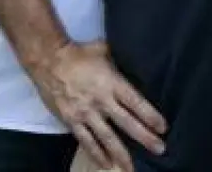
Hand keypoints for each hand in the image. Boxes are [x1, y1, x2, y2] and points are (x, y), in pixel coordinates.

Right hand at [31, 41, 166, 170]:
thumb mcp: (105, 51)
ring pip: (107, 137)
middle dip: (144, 138)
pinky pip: (86, 141)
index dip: (150, 116)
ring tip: (131, 166)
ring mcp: (85, 113)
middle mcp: (101, 100)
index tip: (163, 128)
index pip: (136, 103)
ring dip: (121, 153)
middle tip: (159, 149)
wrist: (48, 60)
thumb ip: (120, 62)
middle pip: (126, 123)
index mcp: (112, 83)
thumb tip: (135, 60)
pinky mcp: (71, 121)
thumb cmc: (79, 53)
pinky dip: (96, 154)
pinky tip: (105, 164)